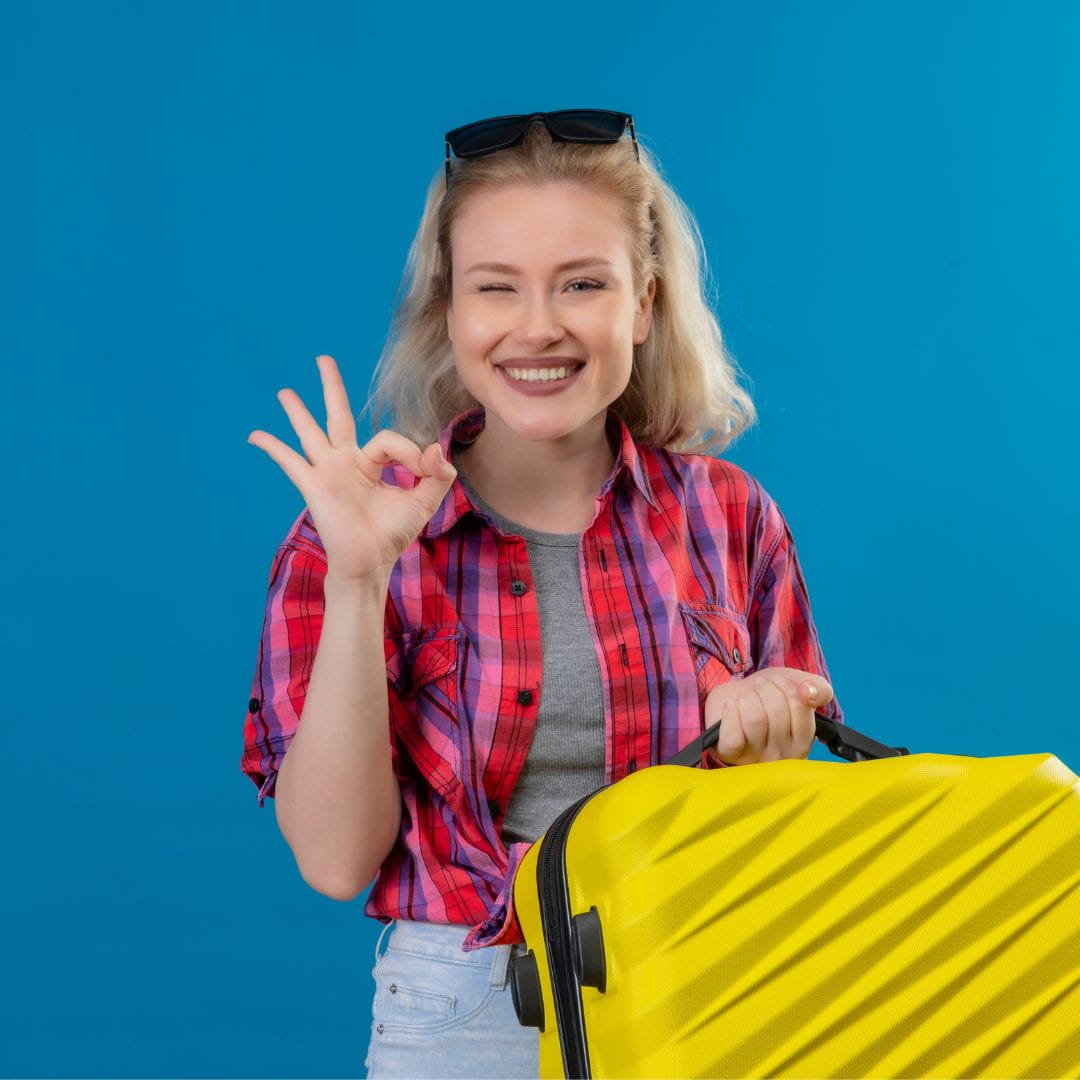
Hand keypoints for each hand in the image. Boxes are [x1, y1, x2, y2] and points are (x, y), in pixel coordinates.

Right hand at [246, 354, 457, 582]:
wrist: (370, 562)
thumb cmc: (393, 535)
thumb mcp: (424, 501)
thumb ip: (438, 474)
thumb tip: (436, 449)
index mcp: (370, 464)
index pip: (386, 438)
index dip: (408, 449)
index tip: (423, 466)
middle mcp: (345, 463)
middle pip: (337, 416)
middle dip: (331, 387)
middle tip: (323, 359)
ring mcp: (327, 472)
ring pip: (311, 432)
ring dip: (297, 411)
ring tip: (284, 391)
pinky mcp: (314, 485)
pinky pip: (290, 461)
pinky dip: (273, 447)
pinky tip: (254, 436)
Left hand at [704, 667, 833, 765]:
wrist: (733, 698)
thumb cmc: (768, 697)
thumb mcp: (799, 687)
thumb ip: (819, 690)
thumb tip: (809, 692)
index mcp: (802, 743)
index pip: (802, 708)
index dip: (788, 687)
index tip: (779, 681)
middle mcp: (780, 756)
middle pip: (776, 710)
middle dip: (765, 689)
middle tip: (759, 687)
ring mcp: (754, 757)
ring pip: (754, 719)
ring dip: (747, 698)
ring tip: (745, 697)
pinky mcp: (730, 754)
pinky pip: (733, 737)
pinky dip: (730, 713)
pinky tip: (731, 704)